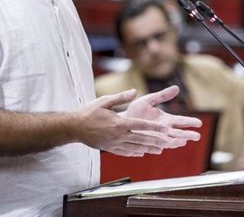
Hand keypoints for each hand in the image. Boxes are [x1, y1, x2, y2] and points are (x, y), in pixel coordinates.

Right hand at [76, 88, 199, 156]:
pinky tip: (142, 153)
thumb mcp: (104, 101)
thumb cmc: (88, 112)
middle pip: (142, 139)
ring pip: (136, 148)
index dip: (156, 127)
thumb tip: (134, 91)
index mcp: (119, 123)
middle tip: (169, 142)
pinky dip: (135, 153)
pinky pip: (125, 152)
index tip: (167, 129)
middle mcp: (119, 135)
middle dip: (157, 140)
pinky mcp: (110, 148)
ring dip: (149, 149)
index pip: (142, 125)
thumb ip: (121, 97)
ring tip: (160, 149)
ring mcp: (114, 144)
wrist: (74, 127)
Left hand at [121, 85, 201, 150]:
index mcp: (166, 119)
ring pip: (170, 141)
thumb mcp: (149, 100)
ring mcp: (157, 138)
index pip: (180, 121)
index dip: (190, 122)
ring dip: (177, 141)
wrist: (122, 121)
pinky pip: (157, 146)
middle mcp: (164, 130)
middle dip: (187, 134)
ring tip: (184, 141)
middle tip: (197, 136)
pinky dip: (162, 146)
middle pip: (178, 133)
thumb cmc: (136, 111)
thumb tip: (177, 87)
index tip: (199, 123)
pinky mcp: (148, 143)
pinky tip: (167, 145)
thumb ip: (163, 95)